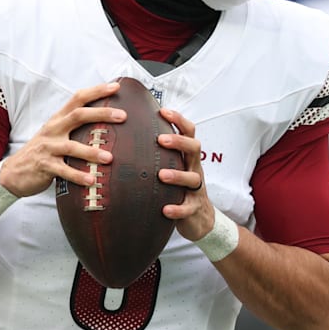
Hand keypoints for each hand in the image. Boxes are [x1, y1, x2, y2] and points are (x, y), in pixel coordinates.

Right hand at [0, 82, 124, 196]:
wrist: (13, 172)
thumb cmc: (43, 151)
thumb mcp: (56, 133)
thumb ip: (75, 127)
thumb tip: (106, 124)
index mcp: (58, 119)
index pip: (78, 98)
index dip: (96, 91)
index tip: (116, 87)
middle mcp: (53, 129)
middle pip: (78, 115)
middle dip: (101, 113)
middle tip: (123, 116)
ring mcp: (48, 147)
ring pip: (71, 146)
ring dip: (91, 152)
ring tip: (109, 158)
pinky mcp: (44, 166)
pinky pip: (63, 170)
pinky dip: (78, 175)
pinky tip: (91, 180)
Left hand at [157, 108, 214, 240]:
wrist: (200, 218)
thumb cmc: (178, 187)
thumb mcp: (173, 167)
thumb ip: (158, 153)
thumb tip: (128, 134)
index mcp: (187, 156)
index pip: (188, 132)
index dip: (178, 120)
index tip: (163, 111)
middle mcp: (194, 168)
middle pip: (194, 148)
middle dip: (179, 142)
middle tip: (161, 139)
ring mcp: (196, 188)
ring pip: (192, 178)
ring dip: (177, 175)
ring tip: (161, 175)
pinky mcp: (194, 208)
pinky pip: (187, 208)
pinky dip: (177, 209)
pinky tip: (165, 209)